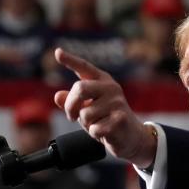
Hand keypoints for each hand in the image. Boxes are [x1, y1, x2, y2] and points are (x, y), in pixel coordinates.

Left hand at [53, 48, 157, 167]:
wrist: (131, 136)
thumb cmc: (105, 119)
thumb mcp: (86, 108)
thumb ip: (72, 101)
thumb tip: (57, 96)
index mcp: (102, 80)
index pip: (84, 67)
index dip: (71, 60)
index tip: (58, 53)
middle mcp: (111, 87)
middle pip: (80, 89)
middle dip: (71, 106)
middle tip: (71, 117)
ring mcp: (117, 103)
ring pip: (85, 114)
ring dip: (86, 124)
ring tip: (97, 124)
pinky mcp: (120, 119)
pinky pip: (94, 128)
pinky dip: (95, 134)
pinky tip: (105, 132)